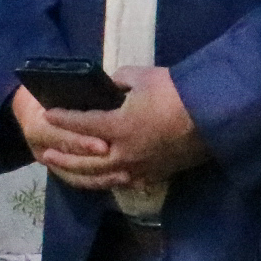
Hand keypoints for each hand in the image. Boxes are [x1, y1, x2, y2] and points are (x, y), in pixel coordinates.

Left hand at [12, 70, 210, 193]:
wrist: (213, 116)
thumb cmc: (176, 92)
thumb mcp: (142, 77)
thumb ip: (118, 82)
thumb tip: (108, 84)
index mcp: (117, 127)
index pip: (81, 124)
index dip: (63, 119)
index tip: (47, 114)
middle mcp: (124, 153)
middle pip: (85, 160)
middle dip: (64, 156)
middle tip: (46, 153)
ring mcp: (139, 168)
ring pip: (102, 177)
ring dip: (79, 174)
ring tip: (64, 170)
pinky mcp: (154, 175)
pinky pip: (123, 182)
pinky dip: (106, 181)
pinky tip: (99, 179)